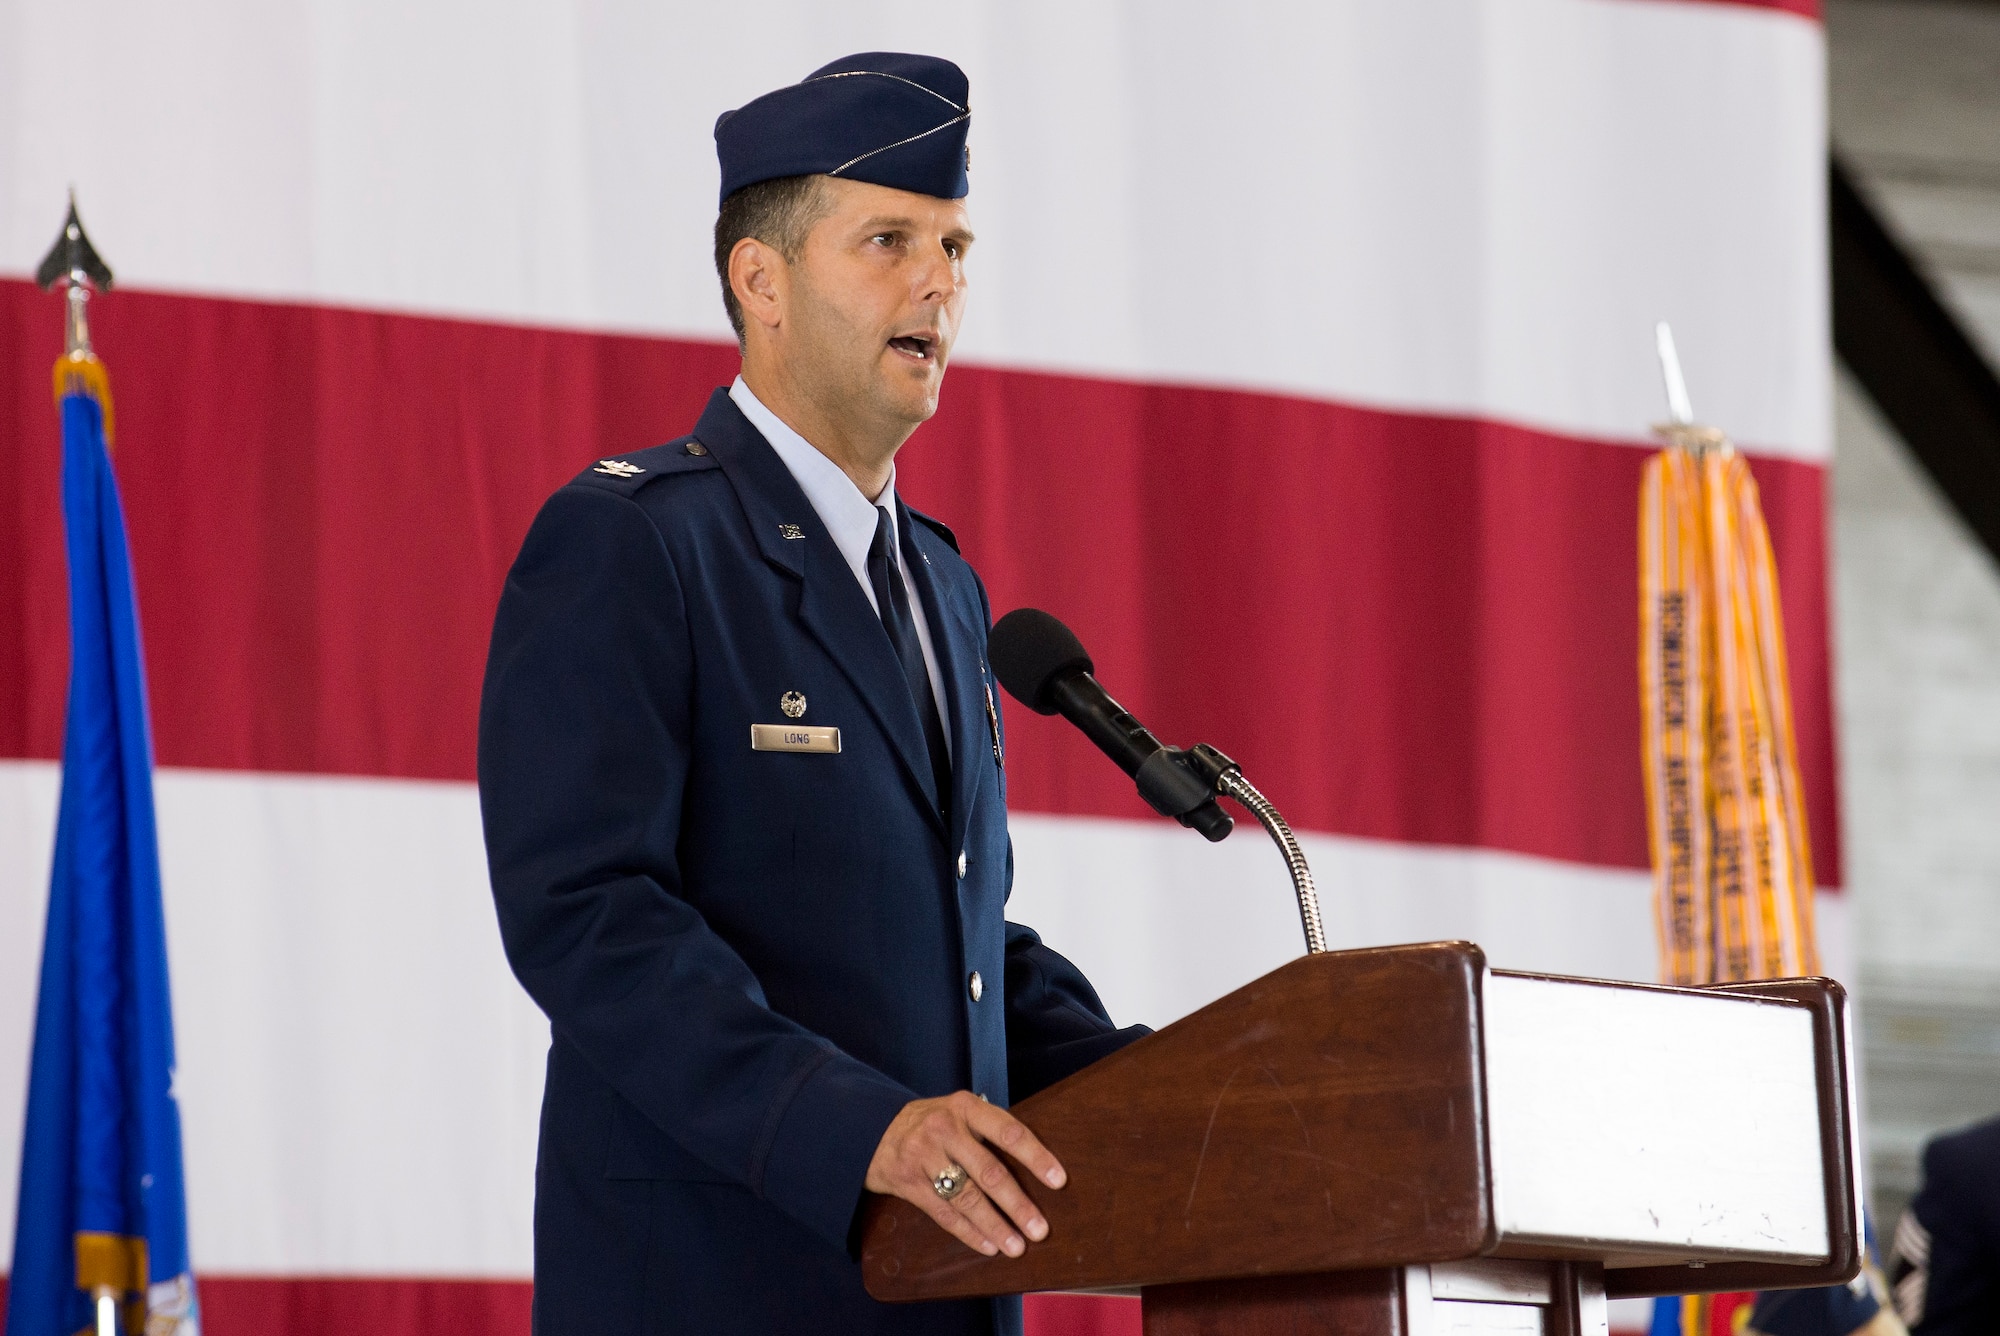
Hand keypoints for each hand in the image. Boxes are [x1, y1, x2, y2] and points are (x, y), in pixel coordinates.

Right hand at [864, 1091, 1066, 1257]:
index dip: (1036, 1156)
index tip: (1059, 1180)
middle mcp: (945, 1129)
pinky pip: (944, 1213)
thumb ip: (989, 1130)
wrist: (874, 1130)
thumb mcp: (959, 1112)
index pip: (1009, 1131)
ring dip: (995, 1226)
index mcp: (966, 1107)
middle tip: (1040, 1230)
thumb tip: (1037, 1165)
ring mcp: (924, 1155)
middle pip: (989, 1171)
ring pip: (967, 1197)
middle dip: (1018, 1204)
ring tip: (1017, 1246)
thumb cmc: (933, 1123)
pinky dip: (969, 1232)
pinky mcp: (908, 1182)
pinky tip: (988, 1246)